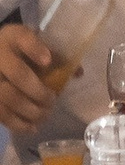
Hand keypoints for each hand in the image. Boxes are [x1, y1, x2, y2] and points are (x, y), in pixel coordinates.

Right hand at [0, 24, 59, 140]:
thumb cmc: (21, 51)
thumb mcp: (35, 45)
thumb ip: (57, 55)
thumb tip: (78, 73)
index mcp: (13, 38)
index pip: (23, 38)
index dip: (35, 49)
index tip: (47, 61)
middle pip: (18, 76)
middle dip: (38, 92)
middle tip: (52, 100)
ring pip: (6, 98)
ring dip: (30, 110)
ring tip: (44, 115)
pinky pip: (0, 113)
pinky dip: (17, 123)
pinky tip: (32, 127)